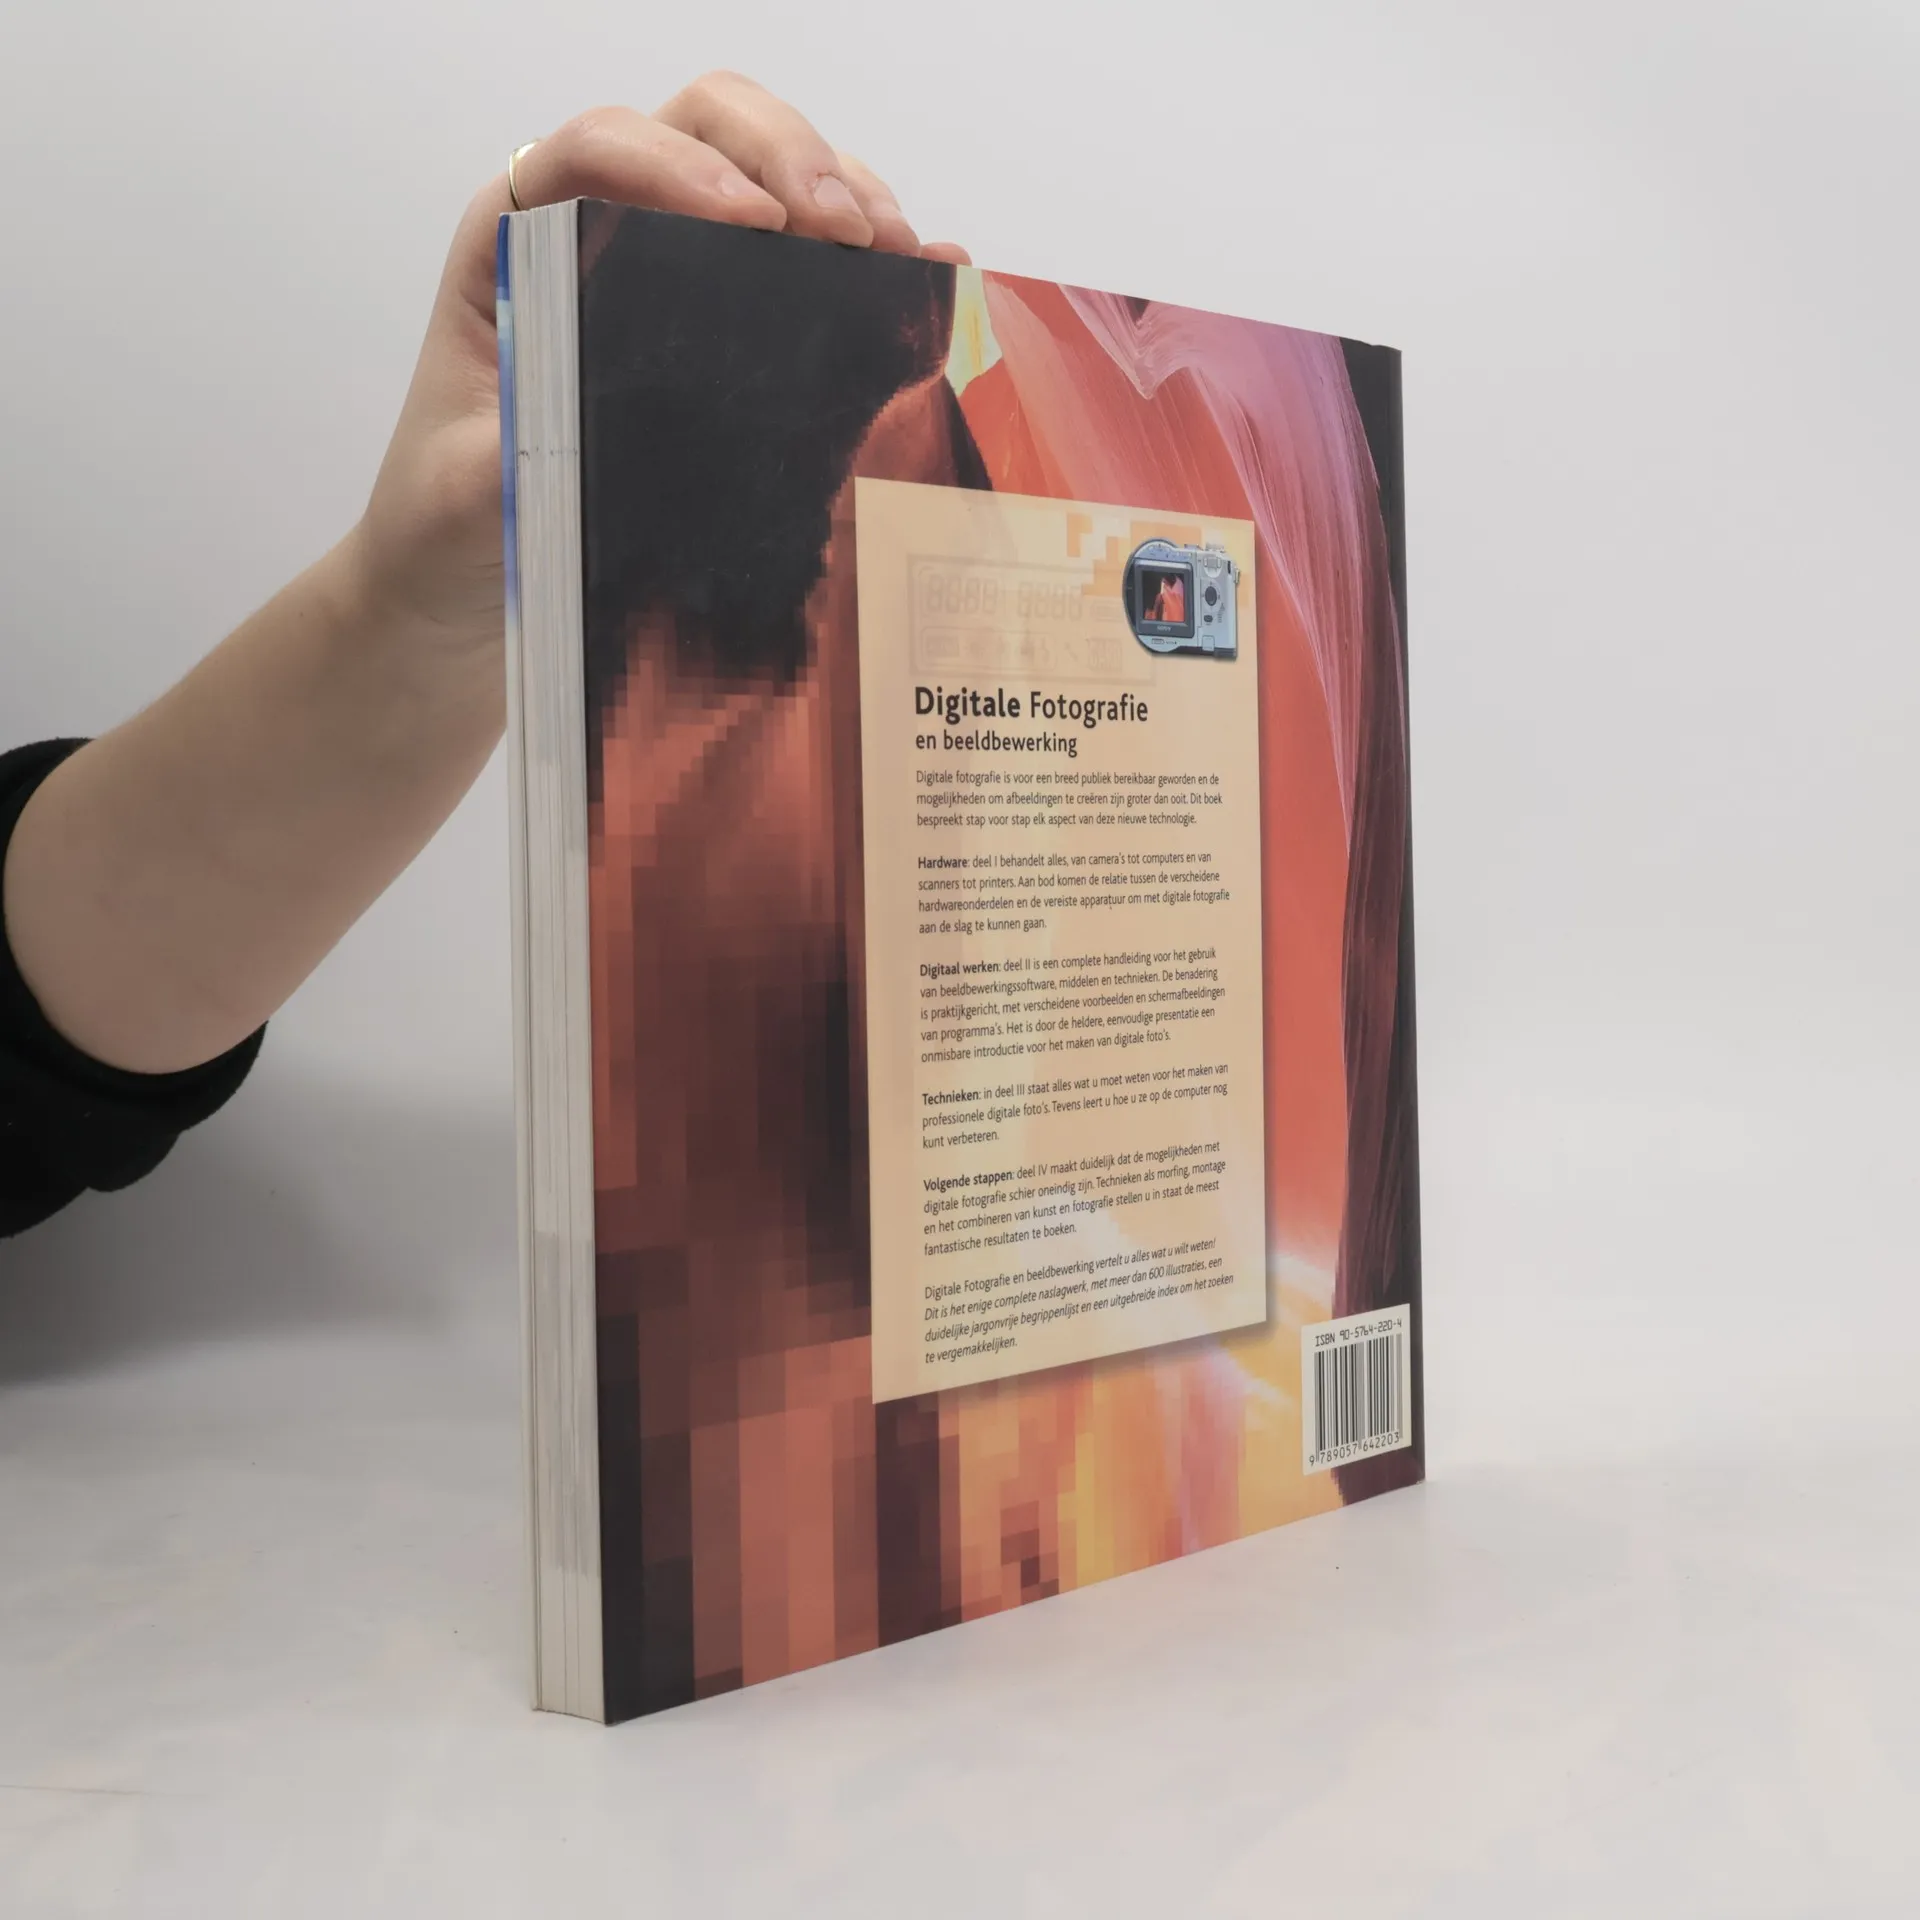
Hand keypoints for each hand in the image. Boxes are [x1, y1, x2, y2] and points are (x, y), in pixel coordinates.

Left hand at [349, 74, 970, 683]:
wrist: (462, 590)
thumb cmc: (447, 525)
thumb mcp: (462, 496)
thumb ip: (512, 452)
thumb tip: (594, 423)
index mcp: (516, 246)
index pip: (596, 150)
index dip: (679, 164)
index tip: (751, 223)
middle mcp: (599, 235)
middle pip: (703, 127)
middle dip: (788, 156)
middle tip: (849, 231)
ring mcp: (675, 276)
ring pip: (768, 173)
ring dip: (844, 191)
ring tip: (899, 252)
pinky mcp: (733, 333)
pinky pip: (807, 260)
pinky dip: (871, 255)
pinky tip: (924, 275)